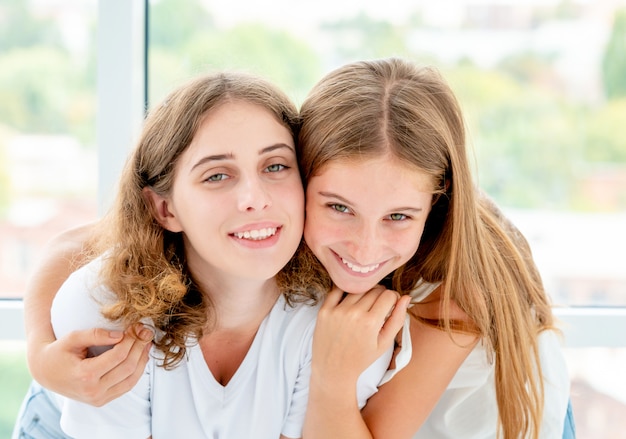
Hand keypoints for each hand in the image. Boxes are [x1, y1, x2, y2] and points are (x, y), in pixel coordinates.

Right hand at [31, 324, 151, 405]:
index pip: (118, 356)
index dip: (130, 339)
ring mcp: (98, 399)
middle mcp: (93, 391)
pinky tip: (140, 356)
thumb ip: (95, 334)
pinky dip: (137, 371)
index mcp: (84, 375)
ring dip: (142, 359)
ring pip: (131, 380)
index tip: (135, 326)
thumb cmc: (58, 351)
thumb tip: (120, 335)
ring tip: (147, 342)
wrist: (45, 372)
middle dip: (139, 347)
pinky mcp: (102, 401)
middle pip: (127, 367)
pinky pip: (126, 386)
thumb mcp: (72, 338)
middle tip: (145, 331)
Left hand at [312, 285, 409, 385]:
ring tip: (365, 305)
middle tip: (379, 306)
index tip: (391, 304)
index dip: (393, 298)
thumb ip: (398, 319)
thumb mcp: (384, 343)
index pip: (388, 295)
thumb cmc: (361, 358)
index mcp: (370, 323)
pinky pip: (337, 290)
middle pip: (374, 290)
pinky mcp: (324, 311)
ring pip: (358, 289)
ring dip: (365, 293)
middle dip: (380, 295)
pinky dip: (346, 291)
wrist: (334, 370)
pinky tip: (350, 300)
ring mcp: (337, 311)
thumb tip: (406, 297)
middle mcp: (353, 314)